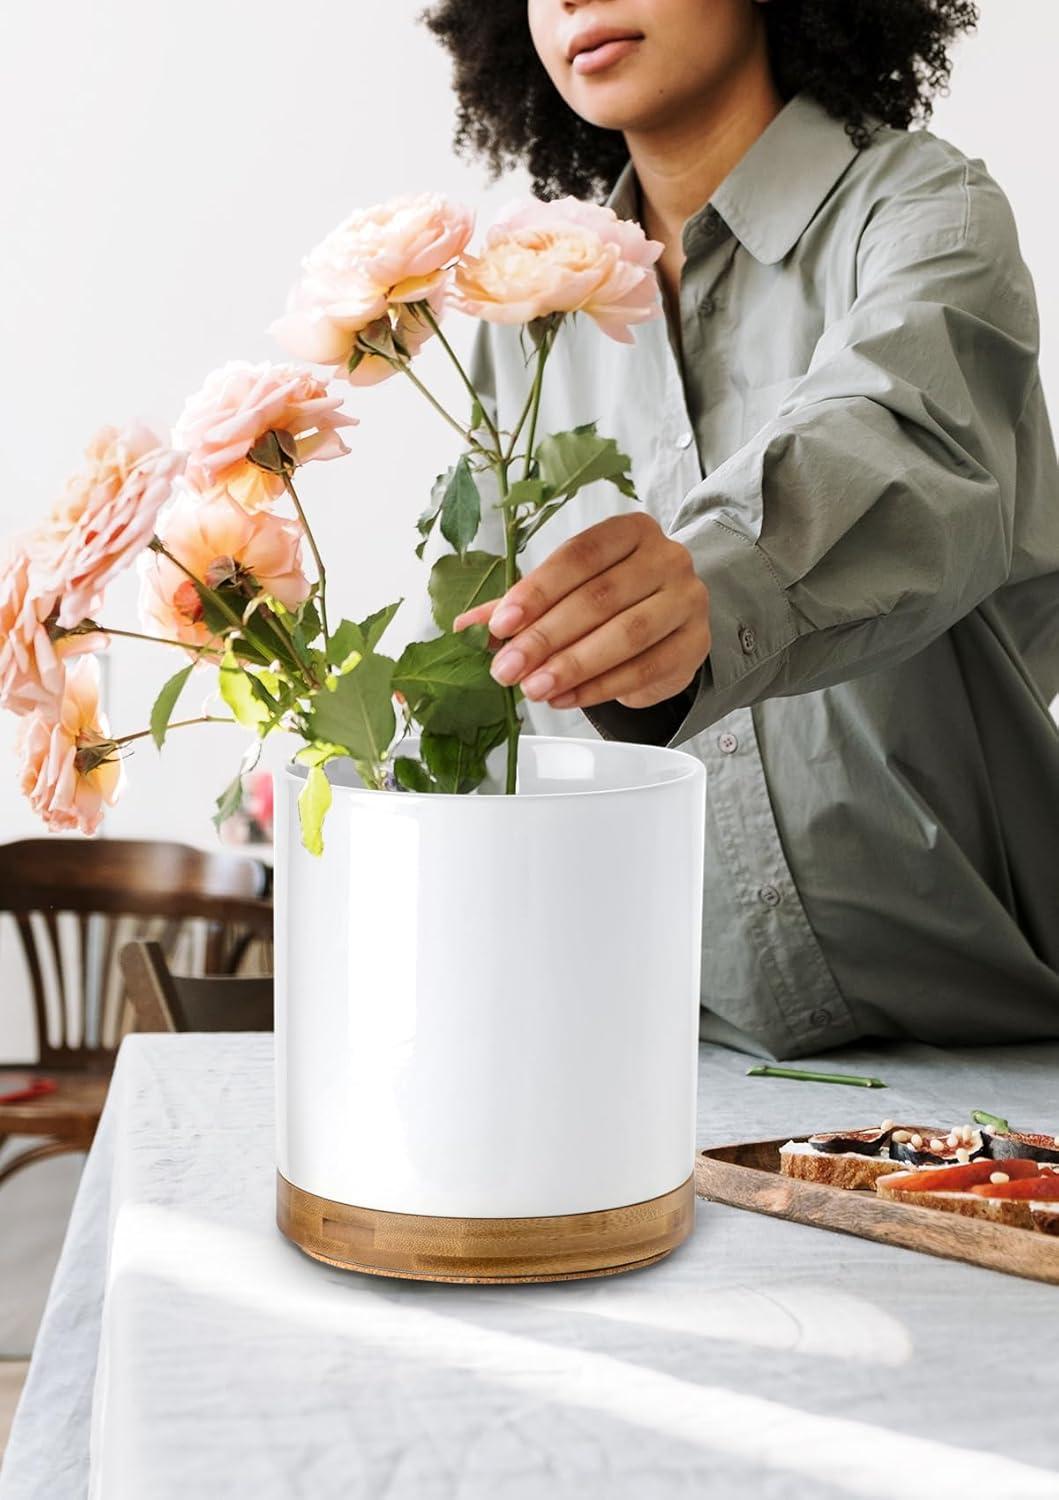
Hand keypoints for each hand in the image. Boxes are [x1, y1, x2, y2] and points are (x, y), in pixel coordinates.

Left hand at [452, 512, 709, 709]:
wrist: (672, 623)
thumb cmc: (613, 600)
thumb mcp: (566, 592)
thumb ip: (520, 605)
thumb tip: (464, 629)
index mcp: (631, 531)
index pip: (580, 556)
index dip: (537, 590)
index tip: (500, 625)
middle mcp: (667, 558)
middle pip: (600, 597)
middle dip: (547, 637)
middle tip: (507, 668)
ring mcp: (687, 600)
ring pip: (627, 635)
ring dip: (573, 665)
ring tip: (534, 688)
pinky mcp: (695, 644)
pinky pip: (645, 669)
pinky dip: (600, 688)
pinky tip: (566, 698)